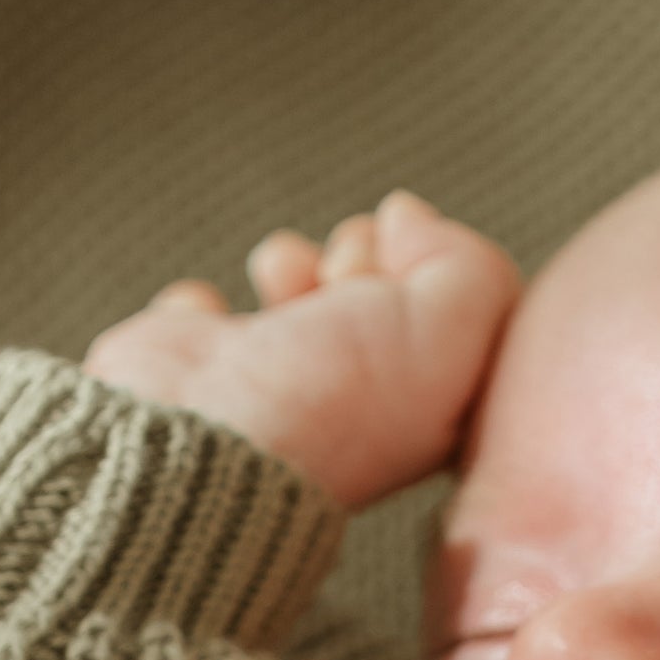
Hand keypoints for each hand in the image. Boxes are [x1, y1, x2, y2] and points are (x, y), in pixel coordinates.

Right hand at [84, 191, 519, 514]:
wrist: (200, 440)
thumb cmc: (329, 399)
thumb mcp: (449, 326)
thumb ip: (465, 264)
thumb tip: (407, 219)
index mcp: (419, 420)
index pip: (448, 320)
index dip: (431, 262)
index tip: (398, 257)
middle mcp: (348, 415)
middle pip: (372, 301)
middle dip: (362, 254)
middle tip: (343, 269)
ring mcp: (266, 398)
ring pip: (294, 304)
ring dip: (292, 261)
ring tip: (280, 272)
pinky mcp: (194, 382)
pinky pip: (201, 326)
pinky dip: (199, 308)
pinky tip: (205, 319)